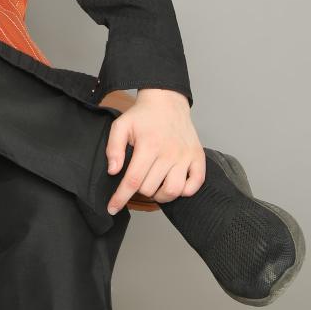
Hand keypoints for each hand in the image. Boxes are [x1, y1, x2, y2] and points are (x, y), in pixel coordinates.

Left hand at [105, 88, 205, 215]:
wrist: (167, 101)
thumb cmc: (143, 115)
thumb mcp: (121, 126)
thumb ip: (113, 148)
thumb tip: (114, 171)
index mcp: (149, 145)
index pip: (133, 181)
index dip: (121, 198)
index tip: (112, 208)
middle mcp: (169, 153)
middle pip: (150, 189)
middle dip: (139, 189)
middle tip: (138, 178)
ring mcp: (185, 156)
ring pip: (172, 191)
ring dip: (160, 195)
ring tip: (154, 185)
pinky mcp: (198, 158)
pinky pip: (194, 185)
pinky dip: (184, 191)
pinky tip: (173, 183)